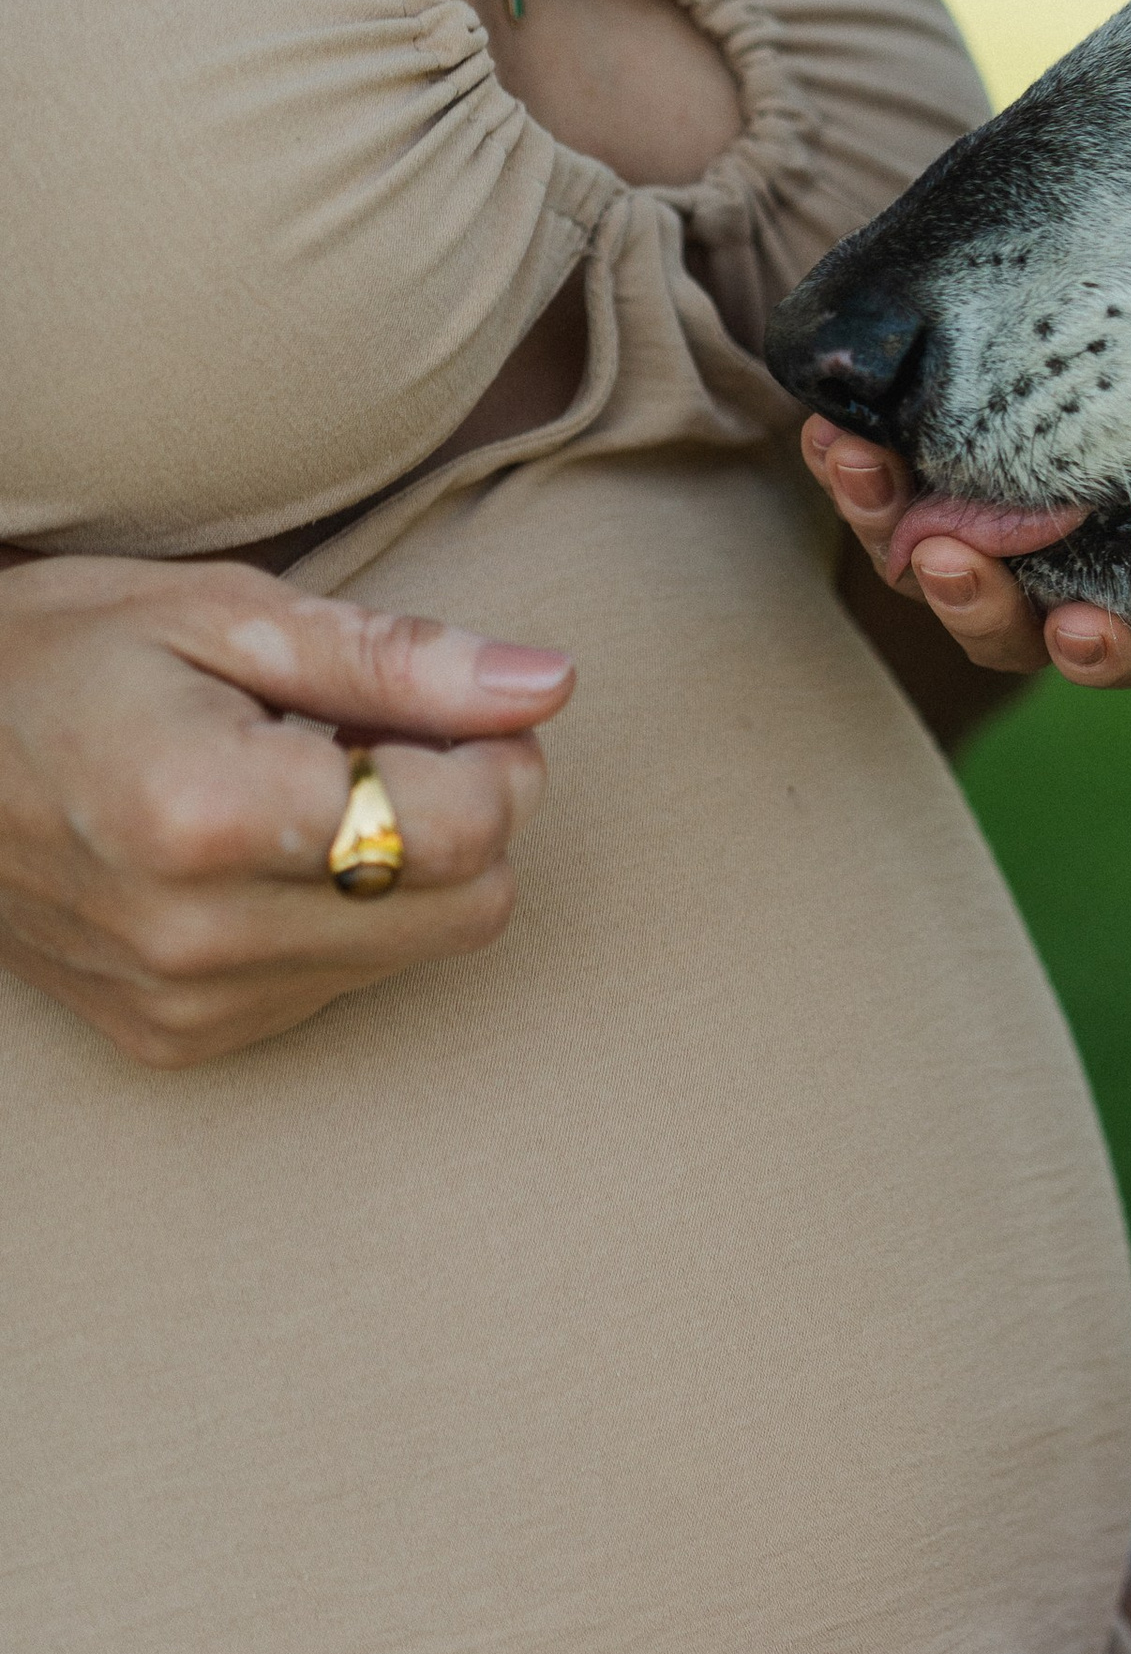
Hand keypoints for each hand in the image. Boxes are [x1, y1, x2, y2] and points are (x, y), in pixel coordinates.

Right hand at [0, 554, 574, 1067]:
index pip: (461, 828)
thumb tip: (547, 686)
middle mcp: (197, 935)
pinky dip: (343, 915)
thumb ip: (398, 660)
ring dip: (407, 869)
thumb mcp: (222, 614)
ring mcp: (186, 1004)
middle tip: (400, 738)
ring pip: (419, 953)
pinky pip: (344, 986)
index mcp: (207, 814)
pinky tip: (268, 850)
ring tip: (314, 785)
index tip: (466, 711)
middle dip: (468, 817)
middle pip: (467, 906)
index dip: (501, 760)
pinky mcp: (180, 1039)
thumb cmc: (58, 658)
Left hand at [802, 421, 1130, 688]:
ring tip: (862, 469)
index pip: (1127, 647)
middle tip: (946, 561)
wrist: (1115, 302)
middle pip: (1011, 630)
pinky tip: (827, 438)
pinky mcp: (917, 505)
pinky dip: (856, 479)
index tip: (1080, 629)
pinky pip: (879, 512)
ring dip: (890, 527)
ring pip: (931, 573)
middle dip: (975, 598)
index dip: (1104, 649)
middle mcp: (1057, 590)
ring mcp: (984, 552)